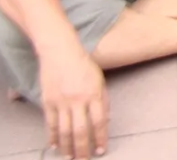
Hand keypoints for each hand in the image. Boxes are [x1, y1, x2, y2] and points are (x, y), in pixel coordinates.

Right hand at [38, 44, 108, 159]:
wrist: (61, 51)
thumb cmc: (83, 64)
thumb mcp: (100, 80)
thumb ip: (103, 100)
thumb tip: (105, 120)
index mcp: (95, 94)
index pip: (99, 122)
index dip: (100, 138)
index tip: (101, 149)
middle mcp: (78, 99)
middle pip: (81, 130)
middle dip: (83, 148)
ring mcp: (62, 101)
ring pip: (64, 131)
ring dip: (68, 147)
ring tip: (70, 157)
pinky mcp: (48, 101)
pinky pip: (51, 123)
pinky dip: (52, 136)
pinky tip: (54, 145)